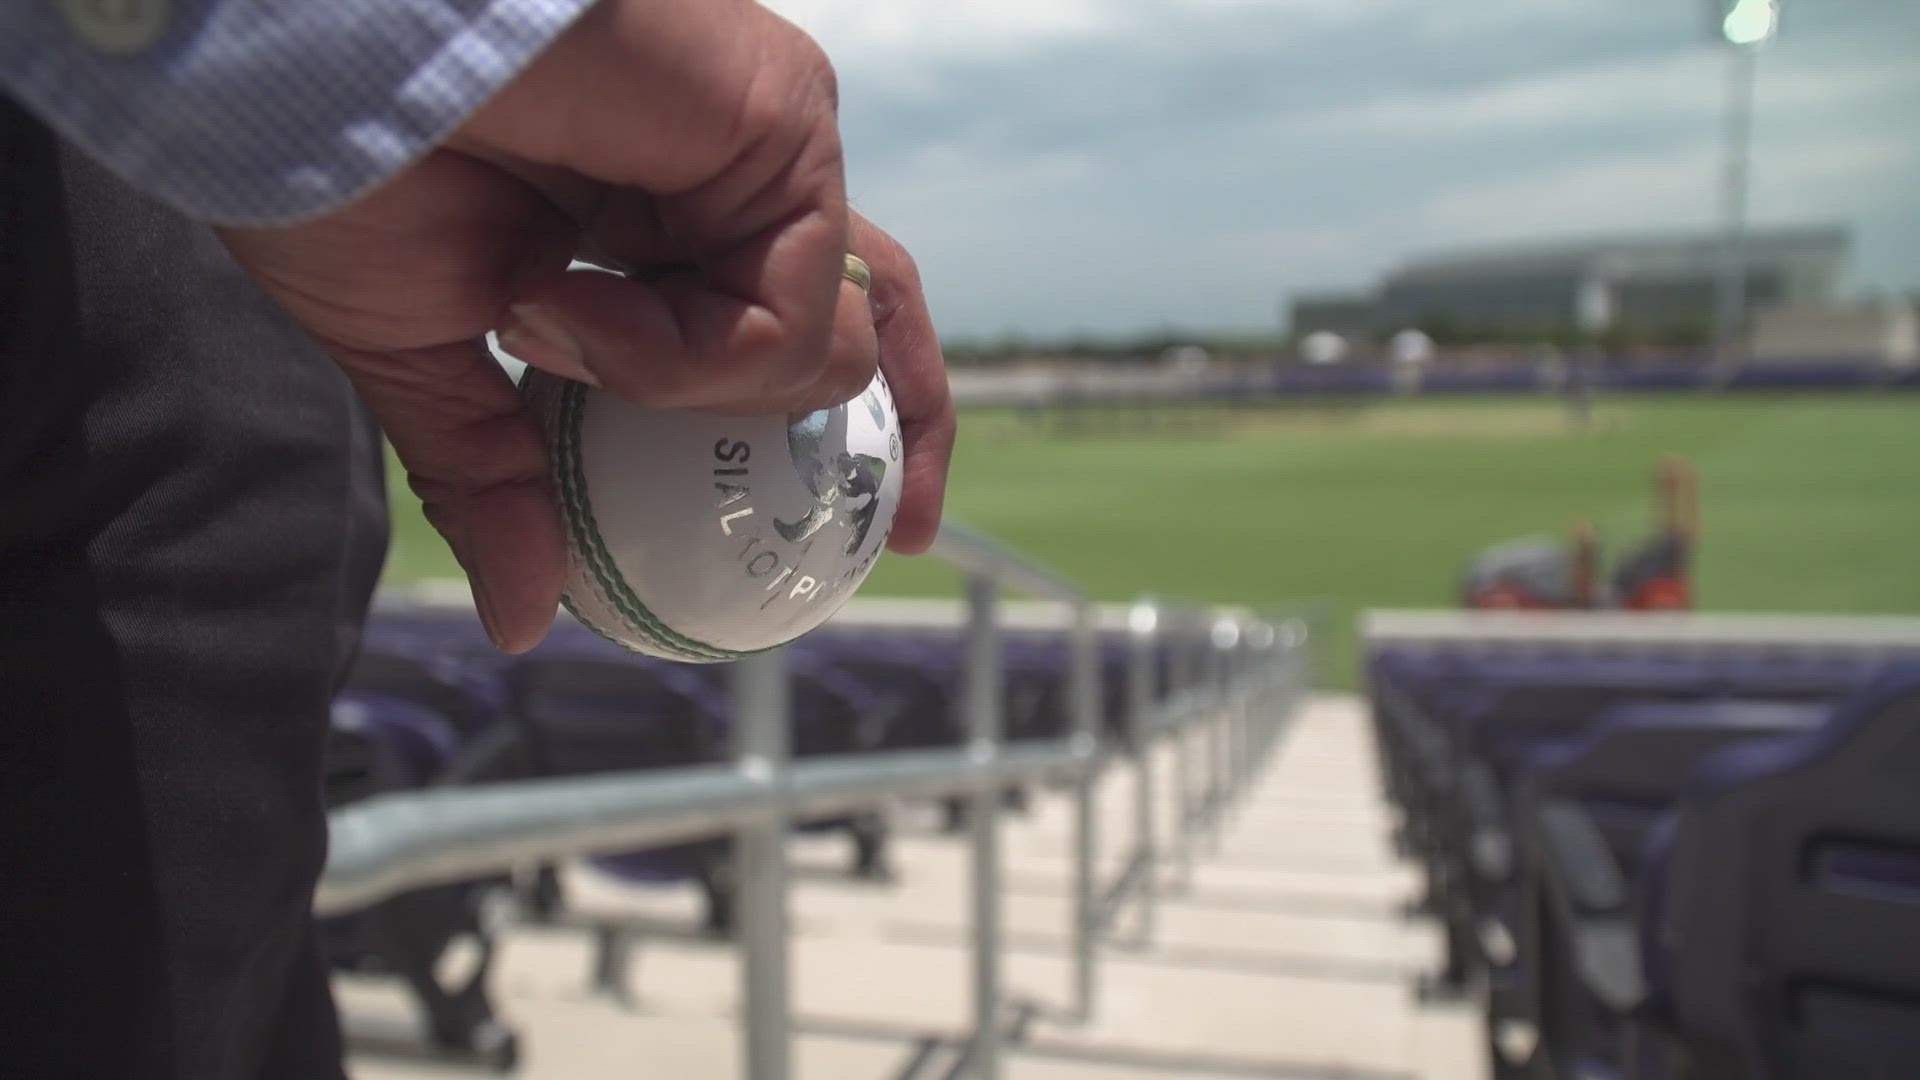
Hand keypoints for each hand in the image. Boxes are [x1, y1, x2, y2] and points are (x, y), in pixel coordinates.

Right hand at [215, 0, 952, 651]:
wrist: (299, 65)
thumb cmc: (338, 166)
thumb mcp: (429, 361)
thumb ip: (503, 480)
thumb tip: (523, 620)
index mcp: (657, 228)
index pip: (796, 325)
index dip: (846, 423)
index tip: (883, 530)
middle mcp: (727, 182)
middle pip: (869, 318)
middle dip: (900, 427)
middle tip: (900, 530)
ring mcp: (762, 150)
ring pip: (825, 341)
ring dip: (684, 388)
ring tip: (546, 330)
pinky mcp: (780, 116)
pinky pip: (785, 309)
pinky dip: (678, 352)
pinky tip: (557, 297)